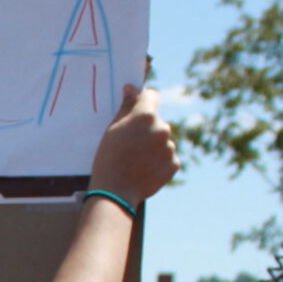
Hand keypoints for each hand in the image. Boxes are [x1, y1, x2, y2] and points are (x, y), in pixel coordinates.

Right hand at [87, 86, 175, 206]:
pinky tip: (144, 170)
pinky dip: (158, 161)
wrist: (115, 192)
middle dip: (146, 129)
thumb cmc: (109, 159)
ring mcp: (170, 147)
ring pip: (162, 140)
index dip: (143, 101)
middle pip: (156, 121)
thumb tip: (132, 89)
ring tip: (136, 161)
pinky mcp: (174, 163)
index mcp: (146, 116)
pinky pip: (167, 157)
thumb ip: (126, 107)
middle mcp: (163, 128)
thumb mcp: (112, 130)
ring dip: (153, 146)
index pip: (151, 96)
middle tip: (130, 144)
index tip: (136, 109)